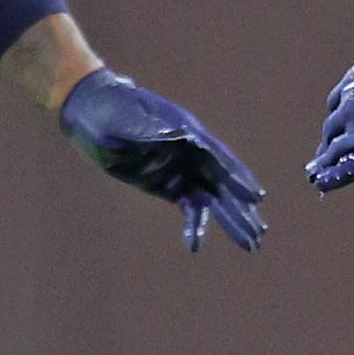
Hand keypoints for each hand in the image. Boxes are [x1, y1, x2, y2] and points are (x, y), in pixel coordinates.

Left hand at [58, 68, 268, 250]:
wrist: (93, 110)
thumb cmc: (112, 108)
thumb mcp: (128, 119)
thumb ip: (153, 131)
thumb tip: (183, 138)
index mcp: (188, 133)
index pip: (218, 159)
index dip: (238, 179)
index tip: (256, 197)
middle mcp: (192, 153)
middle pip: (223, 185)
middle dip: (241, 210)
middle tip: (260, 233)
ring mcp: (182, 170)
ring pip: (213, 200)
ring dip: (231, 221)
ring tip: (252, 245)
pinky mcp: (169, 185)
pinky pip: (189, 208)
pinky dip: (194, 226)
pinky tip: (196, 246)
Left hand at [308, 31, 353, 193]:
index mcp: (352, 85)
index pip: (337, 102)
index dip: (340, 113)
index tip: (340, 121)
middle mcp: (347, 110)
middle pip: (333, 128)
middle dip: (330, 139)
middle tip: (325, 151)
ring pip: (333, 152)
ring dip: (325, 162)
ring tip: (317, 173)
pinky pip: (345, 170)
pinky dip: (332, 178)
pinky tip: (322, 184)